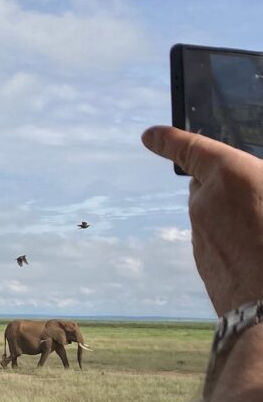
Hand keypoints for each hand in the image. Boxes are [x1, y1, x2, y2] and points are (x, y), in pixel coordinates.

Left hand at [142, 126, 262, 314]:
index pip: (191, 148)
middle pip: (208, 184)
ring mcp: (202, 237)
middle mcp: (206, 202)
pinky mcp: (205, 266)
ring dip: (235, 220)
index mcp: (230, 175)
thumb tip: (249, 188)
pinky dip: (235, 245)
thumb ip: (256, 182)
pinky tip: (261, 259)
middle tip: (261, 202)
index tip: (150, 135)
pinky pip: (220, 245)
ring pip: (215, 218)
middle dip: (227, 188)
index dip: (170, 139)